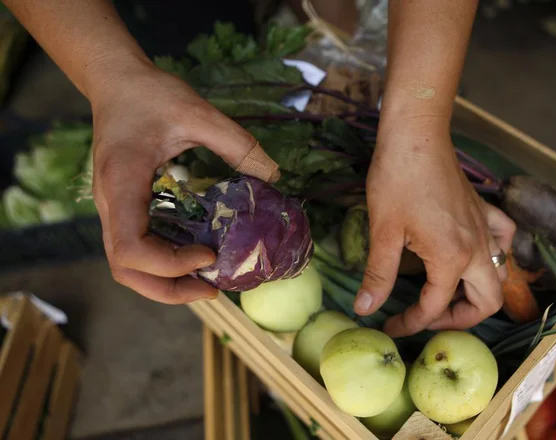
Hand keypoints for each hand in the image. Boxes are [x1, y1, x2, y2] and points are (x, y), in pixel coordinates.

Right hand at [88, 56, 277, 303]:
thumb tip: (275, 177)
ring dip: (163, 281)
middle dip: (168, 289)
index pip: (130, 248)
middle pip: (124, 268)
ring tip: (206, 282)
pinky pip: (134, 247)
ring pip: (125, 264)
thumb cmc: (151, 94)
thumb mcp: (199, 112)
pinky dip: (161, 263)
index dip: (169, 264)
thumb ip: (237, 143)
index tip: (208, 255)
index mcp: (121, 183)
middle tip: (213, 290)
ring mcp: (112, 207)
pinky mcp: (121, 206)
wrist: (116, 81)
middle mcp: (110, 203)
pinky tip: (193, 258)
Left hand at [354, 117, 515, 336]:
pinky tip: (474, 253)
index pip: (435, 306)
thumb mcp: (384, 232)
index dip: (411, 323)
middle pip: (487, 302)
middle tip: (426, 316)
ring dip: (479, 293)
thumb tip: (365, 308)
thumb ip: (378, 275)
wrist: (416, 135)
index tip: (389, 325)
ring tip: (448, 294)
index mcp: (452, 258)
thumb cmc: (397, 179)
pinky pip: (503, 239)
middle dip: (458, 319)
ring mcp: (486, 228)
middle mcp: (478, 247)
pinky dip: (496, 253)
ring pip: (499, 274)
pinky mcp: (484, 211)